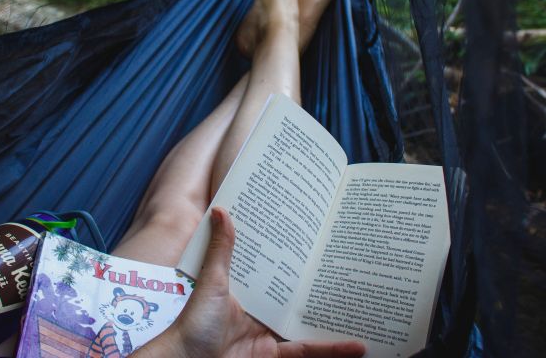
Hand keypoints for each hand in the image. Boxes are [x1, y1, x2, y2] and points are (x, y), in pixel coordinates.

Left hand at [134, 207, 365, 357]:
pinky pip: (308, 350)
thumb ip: (220, 250)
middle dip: (316, 279)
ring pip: (305, 319)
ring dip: (330, 313)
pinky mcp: (276, 354)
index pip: (273, 264)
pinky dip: (332, 349)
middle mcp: (259, 306)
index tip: (309, 233)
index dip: (289, 251)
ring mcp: (269, 331)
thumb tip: (221, 210)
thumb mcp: (212, 281)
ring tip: (359, 300)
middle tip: (342, 260)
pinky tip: (358, 346)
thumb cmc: (194, 322)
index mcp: (246, 286)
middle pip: (293, 291)